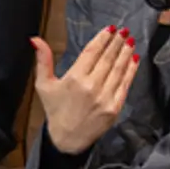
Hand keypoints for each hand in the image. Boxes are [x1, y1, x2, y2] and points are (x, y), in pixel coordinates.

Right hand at [34, 26, 138, 154]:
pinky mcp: (115, 107)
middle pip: (108, 58)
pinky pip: (125, 84)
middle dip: (117, 42)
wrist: (67, 140)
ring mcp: (105, 97)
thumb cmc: (55, 111)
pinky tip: (134, 59)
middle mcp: (92, 86)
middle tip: (123, 30)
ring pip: (118, 69)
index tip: (110, 29)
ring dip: (126, 53)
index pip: (92, 52)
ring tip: (130, 40)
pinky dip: (131, 70)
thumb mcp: (44, 85)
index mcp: (75, 78)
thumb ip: (43, 60)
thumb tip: (35, 39)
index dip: (102, 38)